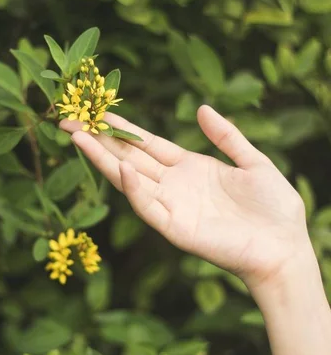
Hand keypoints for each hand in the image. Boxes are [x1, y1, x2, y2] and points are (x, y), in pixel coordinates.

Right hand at [60, 106, 310, 291]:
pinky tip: (122, 169)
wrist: (285, 246)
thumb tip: (202, 108)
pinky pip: (150, 208)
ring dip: (104, 159)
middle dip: (99, 139)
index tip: (97, 111)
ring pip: (130, 179)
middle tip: (69, 119)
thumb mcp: (252, 161)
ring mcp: (172, 207)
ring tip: (78, 136)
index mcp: (189, 167)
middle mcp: (174, 185)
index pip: (146, 144)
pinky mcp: (176, 229)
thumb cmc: (273, 208)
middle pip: (128, 157)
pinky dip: (135, 190)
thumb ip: (227, 136)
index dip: (122, 128)